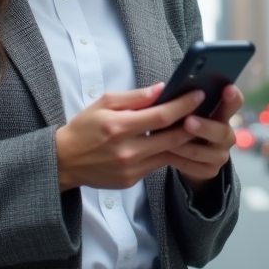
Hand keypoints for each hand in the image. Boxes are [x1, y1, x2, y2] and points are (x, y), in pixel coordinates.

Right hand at [55, 83, 203, 191]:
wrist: (64, 161)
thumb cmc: (84, 127)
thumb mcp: (104, 103)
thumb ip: (135, 97)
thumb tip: (162, 89)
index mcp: (119, 126)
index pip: (161, 115)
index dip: (184, 105)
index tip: (198, 95)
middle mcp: (127, 150)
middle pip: (172, 137)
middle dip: (193, 123)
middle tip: (204, 111)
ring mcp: (131, 168)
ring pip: (169, 153)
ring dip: (184, 140)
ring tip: (194, 125)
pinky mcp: (131, 180)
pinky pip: (157, 164)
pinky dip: (167, 152)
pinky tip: (173, 141)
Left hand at [166, 84, 244, 191]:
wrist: (189, 156)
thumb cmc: (186, 125)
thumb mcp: (189, 112)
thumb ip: (186, 103)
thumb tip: (165, 89)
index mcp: (223, 115)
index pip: (235, 103)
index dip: (233, 97)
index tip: (228, 88)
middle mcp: (227, 135)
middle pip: (221, 132)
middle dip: (204, 127)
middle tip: (188, 121)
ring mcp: (221, 155)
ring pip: (201, 152)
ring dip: (182, 145)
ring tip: (164, 139)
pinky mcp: (210, 171)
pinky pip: (192, 166)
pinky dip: (176, 159)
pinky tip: (163, 153)